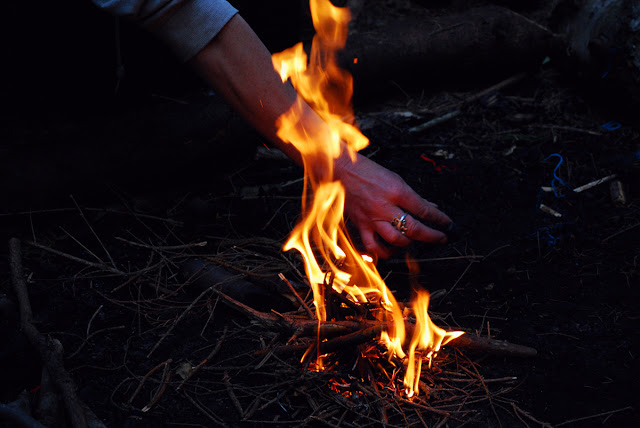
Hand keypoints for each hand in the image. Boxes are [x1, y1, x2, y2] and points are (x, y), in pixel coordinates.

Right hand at [335, 152, 451, 258]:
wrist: (339, 170)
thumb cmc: (367, 170)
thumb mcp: (394, 178)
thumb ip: (412, 195)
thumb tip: (430, 207)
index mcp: (396, 191)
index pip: (424, 210)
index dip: (440, 219)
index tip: (449, 225)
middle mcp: (385, 206)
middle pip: (414, 228)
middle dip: (432, 236)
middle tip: (442, 238)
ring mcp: (372, 218)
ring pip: (396, 240)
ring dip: (409, 243)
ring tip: (415, 241)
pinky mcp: (360, 225)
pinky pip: (374, 246)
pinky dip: (384, 252)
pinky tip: (392, 251)